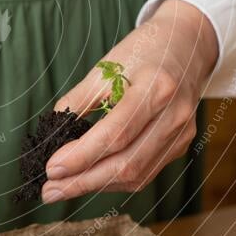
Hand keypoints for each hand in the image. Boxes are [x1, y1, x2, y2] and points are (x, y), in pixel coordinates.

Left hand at [42, 0, 218, 202]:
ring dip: (96, 186)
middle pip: (127, 163)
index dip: (81, 157)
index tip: (51, 168)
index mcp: (156, 88)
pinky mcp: (181, 144)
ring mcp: (182, 133)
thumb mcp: (105, 67)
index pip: (115, 134)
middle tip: (49, 190)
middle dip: (83, 181)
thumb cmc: (142, 51)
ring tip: (63, 188)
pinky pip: (146, 172)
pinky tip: (90, 178)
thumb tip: (52, 135)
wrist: (187, 44)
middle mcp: (174, 115)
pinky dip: (115, 180)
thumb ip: (78, 100)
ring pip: (137, 175)